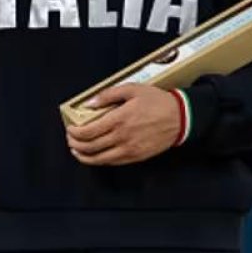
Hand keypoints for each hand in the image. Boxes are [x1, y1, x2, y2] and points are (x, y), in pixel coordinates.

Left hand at [66, 84, 180, 165]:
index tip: (70, 129)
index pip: (88, 131)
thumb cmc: (157, 102)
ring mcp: (129, 149)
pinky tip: (95, 156)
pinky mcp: (137, 156)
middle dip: (76, 144)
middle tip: (70, 139)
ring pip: (100, 158)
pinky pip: (114, 162)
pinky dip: (100, 161)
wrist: (181, 118)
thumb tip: (90, 103)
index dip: (75, 132)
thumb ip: (108, 95)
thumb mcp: (132, 89)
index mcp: (119, 119)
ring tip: (77, 151)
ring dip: (85, 156)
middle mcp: (122, 137)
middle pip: (91, 146)